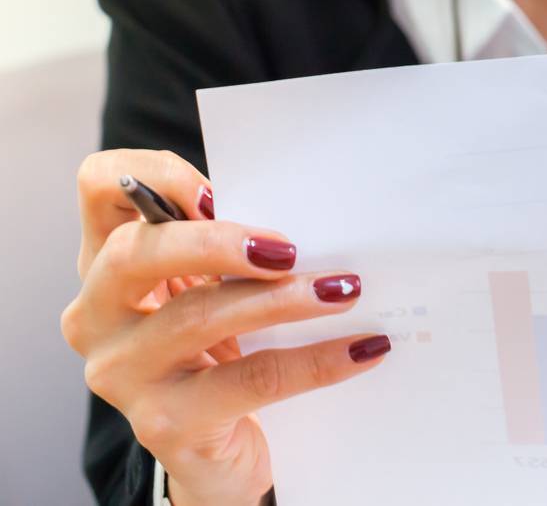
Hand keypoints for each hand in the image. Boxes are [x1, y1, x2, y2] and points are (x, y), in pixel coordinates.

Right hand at [62, 149, 388, 505]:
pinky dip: (317, 360)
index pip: (100, 187)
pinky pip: (252, 380)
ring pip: (198, 317)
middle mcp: (97, 315)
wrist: (217, 455)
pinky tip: (363, 348)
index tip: (218, 189)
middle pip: (136, 253)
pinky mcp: (165, 423)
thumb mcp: (214, 291)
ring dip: (283, 299)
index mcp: (108, 263)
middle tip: (287, 249)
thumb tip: (306, 215)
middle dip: (216, 243)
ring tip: (343, 290)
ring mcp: (123, 372)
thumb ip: (230, 247)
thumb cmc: (220, 355)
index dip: (152, 176)